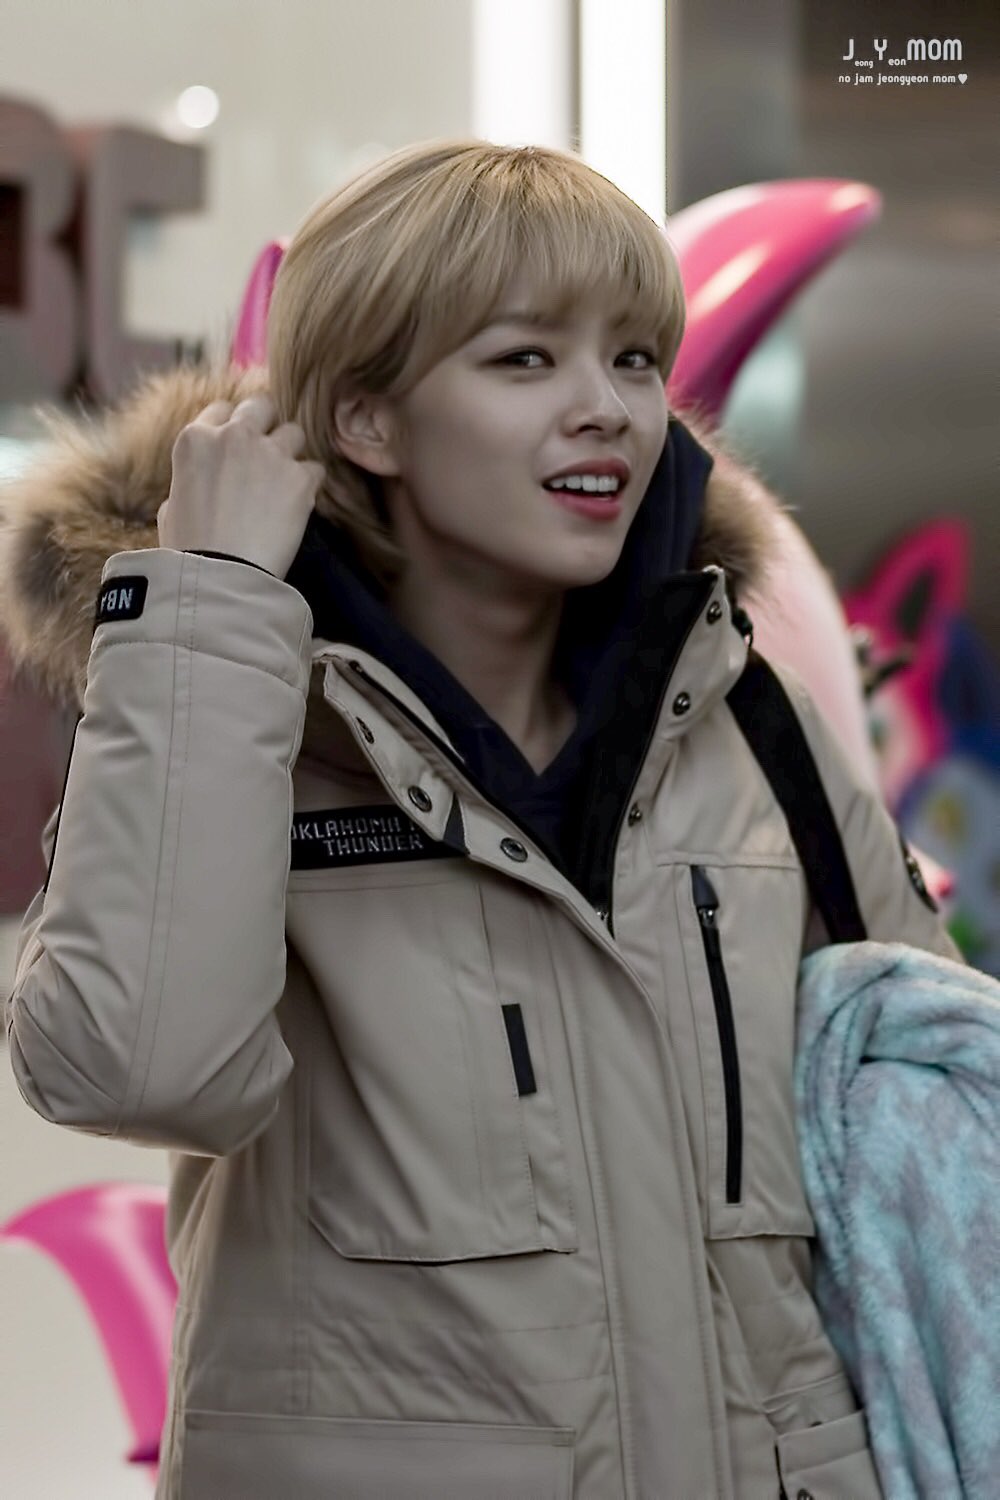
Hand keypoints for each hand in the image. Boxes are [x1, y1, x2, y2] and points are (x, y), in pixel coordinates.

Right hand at [157, 394, 324, 577]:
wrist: (221, 576)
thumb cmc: (188, 550)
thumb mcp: (171, 508)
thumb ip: (189, 483)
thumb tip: (201, 486)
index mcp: (196, 440)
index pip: (222, 410)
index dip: (232, 427)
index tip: (237, 446)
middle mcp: (234, 436)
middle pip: (262, 406)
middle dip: (266, 424)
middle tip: (267, 452)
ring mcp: (271, 453)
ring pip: (294, 432)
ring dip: (291, 452)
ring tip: (285, 481)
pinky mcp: (300, 478)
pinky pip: (315, 469)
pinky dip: (309, 484)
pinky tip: (299, 504)